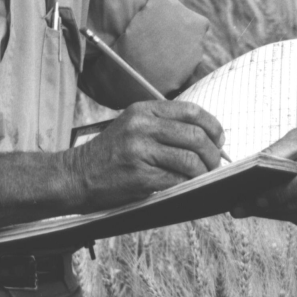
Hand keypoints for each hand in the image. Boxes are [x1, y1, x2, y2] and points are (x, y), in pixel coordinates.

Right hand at [67, 101, 225, 211]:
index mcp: (143, 110)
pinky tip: (187, 186)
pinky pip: (177, 180)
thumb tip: (207, 138)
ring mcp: (140, 151)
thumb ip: (164, 126)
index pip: (191, 111)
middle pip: (195, 136)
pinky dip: (188, 185)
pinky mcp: (140, 176)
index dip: (212, 125)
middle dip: (213, 153)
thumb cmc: (111, 154)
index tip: (218, 139)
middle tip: (215, 163)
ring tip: (204, 176)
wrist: (78, 175)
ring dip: (204, 172)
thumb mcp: (133, 126)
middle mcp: (141, 126)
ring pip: (190, 160)